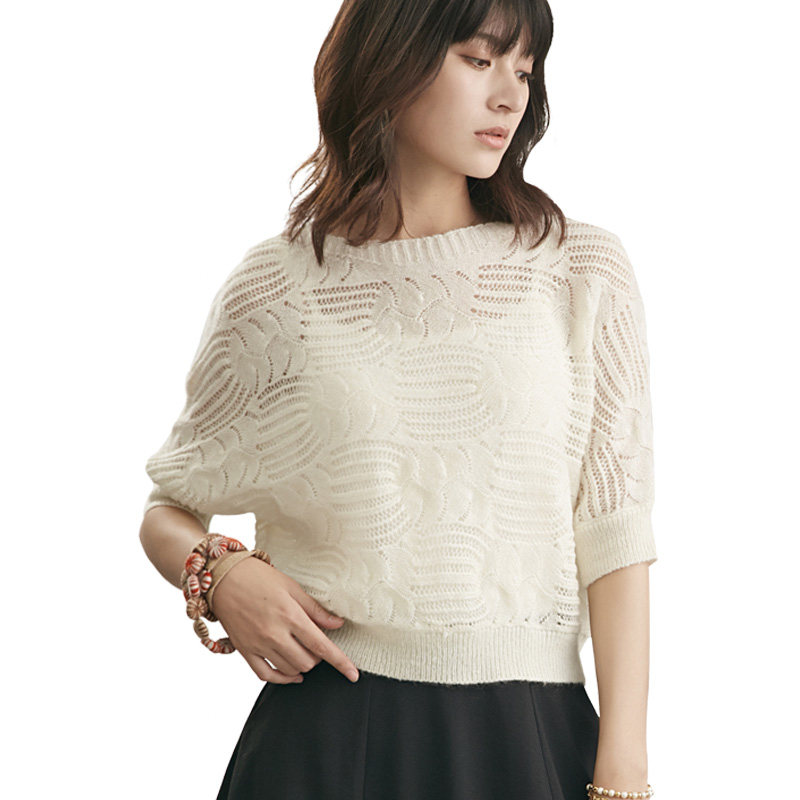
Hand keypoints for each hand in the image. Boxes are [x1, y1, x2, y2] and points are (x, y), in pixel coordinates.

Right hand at [210, 556, 358, 683]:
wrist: (223, 578)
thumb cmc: (259, 577)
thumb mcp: (292, 587)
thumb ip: (315, 609)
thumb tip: (337, 624)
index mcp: (290, 616)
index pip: (322, 646)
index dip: (341, 662)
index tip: (353, 675)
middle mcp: (275, 634)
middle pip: (308, 661)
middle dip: (318, 656)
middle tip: (316, 642)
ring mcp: (258, 645)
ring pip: (290, 670)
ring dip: (303, 665)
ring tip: (303, 650)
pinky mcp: (244, 651)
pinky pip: (266, 675)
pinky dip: (282, 678)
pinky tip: (291, 674)